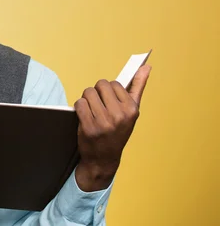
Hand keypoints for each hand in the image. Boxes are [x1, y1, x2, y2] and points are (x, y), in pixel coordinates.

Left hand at [74, 64, 151, 190]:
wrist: (104, 158)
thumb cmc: (118, 131)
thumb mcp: (131, 111)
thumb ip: (137, 87)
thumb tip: (146, 67)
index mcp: (132, 109)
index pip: (114, 84)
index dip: (108, 91)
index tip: (109, 102)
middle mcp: (119, 115)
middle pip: (100, 85)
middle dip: (97, 92)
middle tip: (99, 106)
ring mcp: (104, 122)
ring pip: (88, 92)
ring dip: (87, 99)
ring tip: (92, 111)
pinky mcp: (89, 127)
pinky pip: (79, 103)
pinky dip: (79, 107)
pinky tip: (84, 117)